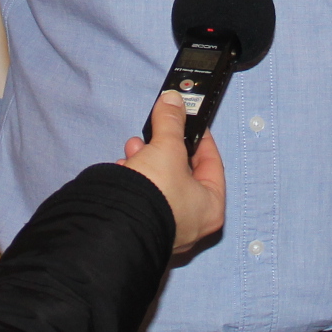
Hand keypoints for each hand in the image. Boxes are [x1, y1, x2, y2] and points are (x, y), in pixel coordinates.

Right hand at [120, 93, 226, 254]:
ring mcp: (168, 230)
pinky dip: (136, 182)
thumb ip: (171, 122)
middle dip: (166, 149)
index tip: (191, 124)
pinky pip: (146, 200)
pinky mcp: (144, 230)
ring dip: (147, 163)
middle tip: (155, 135)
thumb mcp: (167, 147)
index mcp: (211, 207)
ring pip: (162, 187)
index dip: (201, 139)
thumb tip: (172, 100)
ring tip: (133, 149)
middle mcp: (193, 224)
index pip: (212, 165)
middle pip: (184, 176)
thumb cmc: (156, 194)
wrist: (118, 227)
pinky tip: (124, 169)